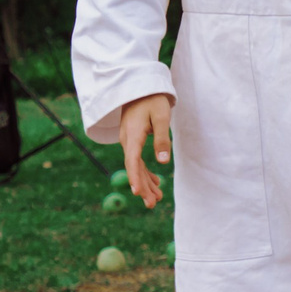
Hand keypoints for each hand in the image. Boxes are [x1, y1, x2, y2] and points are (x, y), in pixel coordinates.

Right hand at [116, 93, 173, 208]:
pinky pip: (137, 160)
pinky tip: (155, 182)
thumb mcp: (161, 117)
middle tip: (152, 205)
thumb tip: (162, 162)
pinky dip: (145, 172)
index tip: (138, 193)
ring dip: (145, 182)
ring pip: (136, 166)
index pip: (132, 161)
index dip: (135, 178)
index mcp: (133, 135)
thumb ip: (162, 138)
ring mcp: (129, 141)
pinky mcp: (133, 140)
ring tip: (156, 199)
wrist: (139, 86)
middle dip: (143, 187)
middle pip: (134, 168)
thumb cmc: (152, 99)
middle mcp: (128, 141)